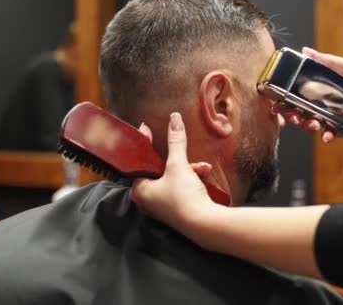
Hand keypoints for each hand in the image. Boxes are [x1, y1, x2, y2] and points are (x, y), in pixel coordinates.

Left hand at [131, 113, 217, 229]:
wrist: (205, 223)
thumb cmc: (183, 197)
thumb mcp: (178, 165)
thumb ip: (175, 141)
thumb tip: (174, 118)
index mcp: (139, 190)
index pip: (138, 162)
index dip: (144, 144)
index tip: (147, 129)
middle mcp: (148, 200)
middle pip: (160, 170)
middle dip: (179, 161)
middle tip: (188, 158)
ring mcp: (163, 207)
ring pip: (175, 178)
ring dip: (190, 170)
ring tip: (202, 169)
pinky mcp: (178, 210)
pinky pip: (183, 188)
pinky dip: (193, 180)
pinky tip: (204, 177)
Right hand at [275, 47, 342, 141]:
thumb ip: (329, 62)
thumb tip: (306, 51)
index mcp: (323, 86)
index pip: (298, 89)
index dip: (286, 93)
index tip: (277, 97)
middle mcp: (323, 101)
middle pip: (298, 108)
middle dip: (290, 112)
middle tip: (289, 114)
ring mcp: (329, 116)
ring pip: (309, 122)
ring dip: (305, 124)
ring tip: (312, 124)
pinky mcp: (338, 129)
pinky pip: (326, 134)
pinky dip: (325, 135)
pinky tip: (328, 134)